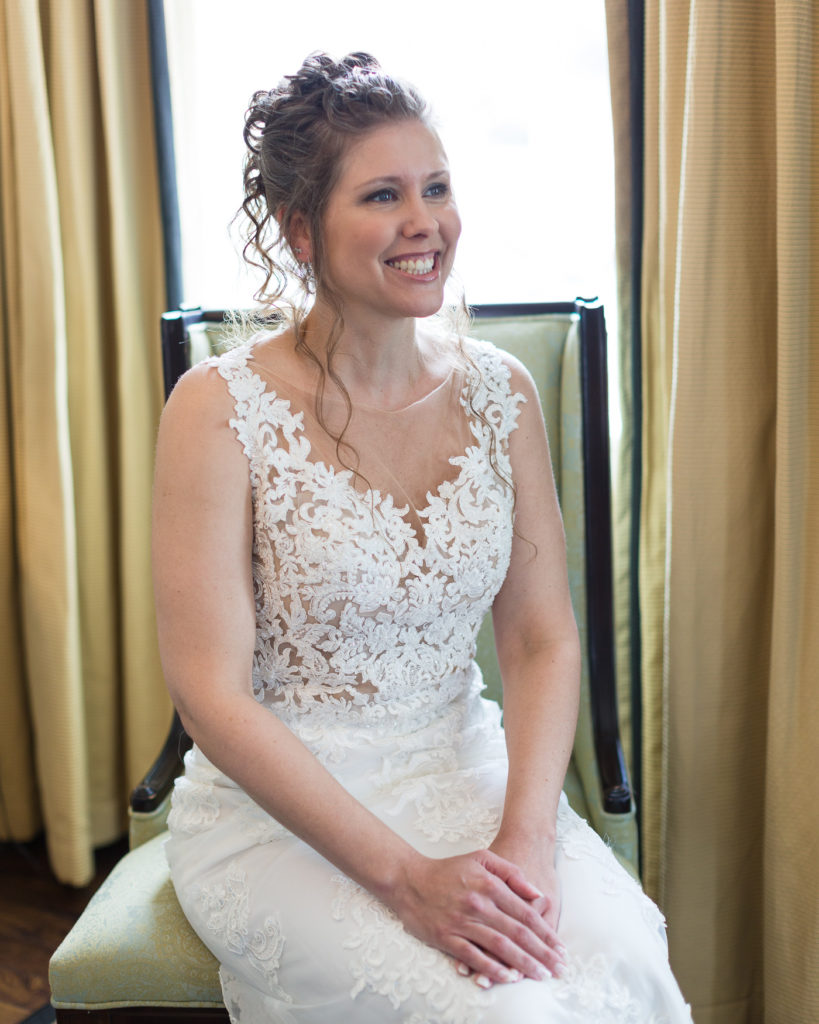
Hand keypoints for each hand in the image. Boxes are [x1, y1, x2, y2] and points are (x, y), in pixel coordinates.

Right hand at [386, 849, 564, 986]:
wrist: (409, 879)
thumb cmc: (448, 869)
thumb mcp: (481, 858)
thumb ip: (510, 872)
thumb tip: (535, 892)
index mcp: (489, 885)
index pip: (525, 913)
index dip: (545, 933)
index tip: (560, 948)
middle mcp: (478, 904)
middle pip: (517, 933)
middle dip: (542, 953)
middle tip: (559, 969)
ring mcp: (462, 922)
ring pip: (500, 947)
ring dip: (523, 964)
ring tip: (541, 976)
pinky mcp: (446, 937)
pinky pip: (474, 956)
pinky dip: (492, 968)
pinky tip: (509, 977)